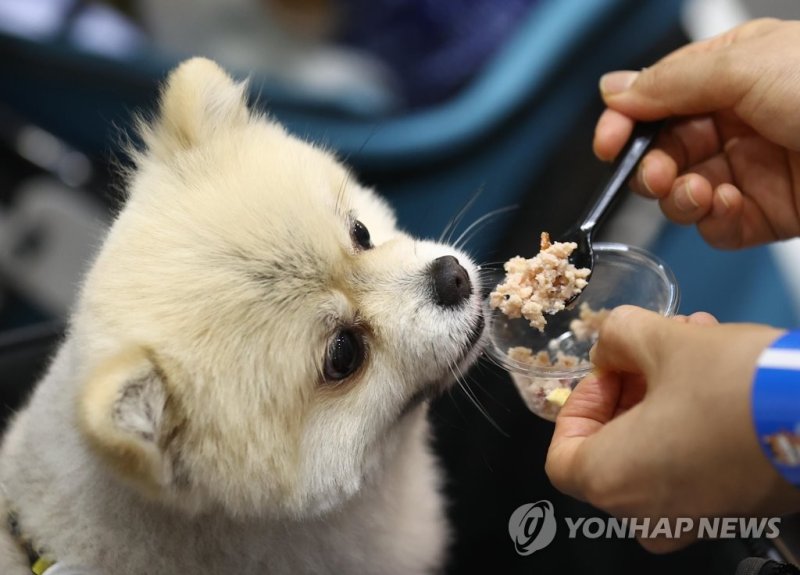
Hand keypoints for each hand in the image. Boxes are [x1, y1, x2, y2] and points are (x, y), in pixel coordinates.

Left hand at [545, 306, 799, 551]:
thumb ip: (617, 337)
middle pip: (612, 448)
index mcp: (612, 482)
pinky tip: (718, 367)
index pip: (562, 455)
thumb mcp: (662, 341)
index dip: (579, 406)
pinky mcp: (734, 507)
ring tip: (691, 338)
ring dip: (664, 391)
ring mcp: (694, 516)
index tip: (608, 372)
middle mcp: (648, 512)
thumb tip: (611, 345)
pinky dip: (693, 417)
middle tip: (651, 346)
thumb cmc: (738, 388)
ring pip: (655, 448)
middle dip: (631, 385)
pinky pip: (692, 461)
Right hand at [593, 18, 799, 248]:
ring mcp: (751, 170)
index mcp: (732, 75)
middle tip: (656, 174)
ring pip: (682, 190)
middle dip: (651, 165)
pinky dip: (709, 219)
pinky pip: (715, 223)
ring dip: (677, 195)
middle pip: (664, 149)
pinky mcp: (766, 213)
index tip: (608, 143)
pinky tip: (724, 206)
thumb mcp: (746, 66)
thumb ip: (672, 81)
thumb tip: (614, 89)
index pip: (659, 99)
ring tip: (694, 192)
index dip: (627, 121)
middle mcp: (738, 122)